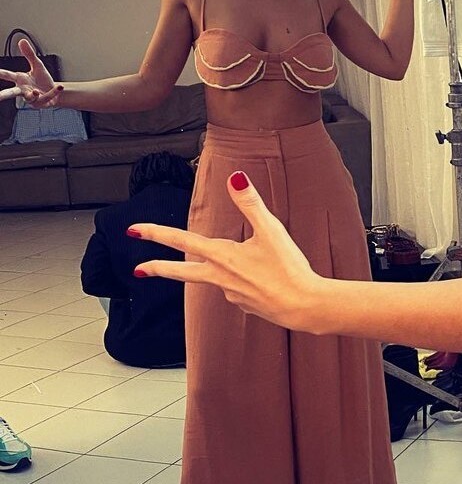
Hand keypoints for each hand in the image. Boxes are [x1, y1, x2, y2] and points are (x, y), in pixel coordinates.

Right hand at [0, 38, 63, 107]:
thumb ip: (29, 54)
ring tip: (36, 91)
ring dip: (32, 95)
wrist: (56, 91)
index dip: (0, 74)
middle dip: (4, 95)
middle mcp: (24, 90)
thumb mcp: (37, 65)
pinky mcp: (42, 102)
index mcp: (20, 80)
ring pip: (29, 98)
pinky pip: (47, 97)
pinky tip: (59, 87)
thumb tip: (22, 41)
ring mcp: (33, 98)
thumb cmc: (42, 80)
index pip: (7, 76)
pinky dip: (53, 92)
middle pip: (12, 93)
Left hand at [129, 172, 325, 332]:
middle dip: (158, 269)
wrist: (305, 306)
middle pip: (182, 272)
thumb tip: (236, 178)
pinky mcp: (246, 306)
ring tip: (261, 267)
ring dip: (228, 271)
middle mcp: (221, 278)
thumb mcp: (271, 230)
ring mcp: (232, 294)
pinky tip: (267, 282)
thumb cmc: (289, 269)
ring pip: (220, 278)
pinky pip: (241, 290)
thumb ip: (251, 203)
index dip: (155, 233)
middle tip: (138, 270)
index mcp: (223, 257)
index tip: (134, 230)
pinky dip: (249, 283)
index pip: (182, 240)